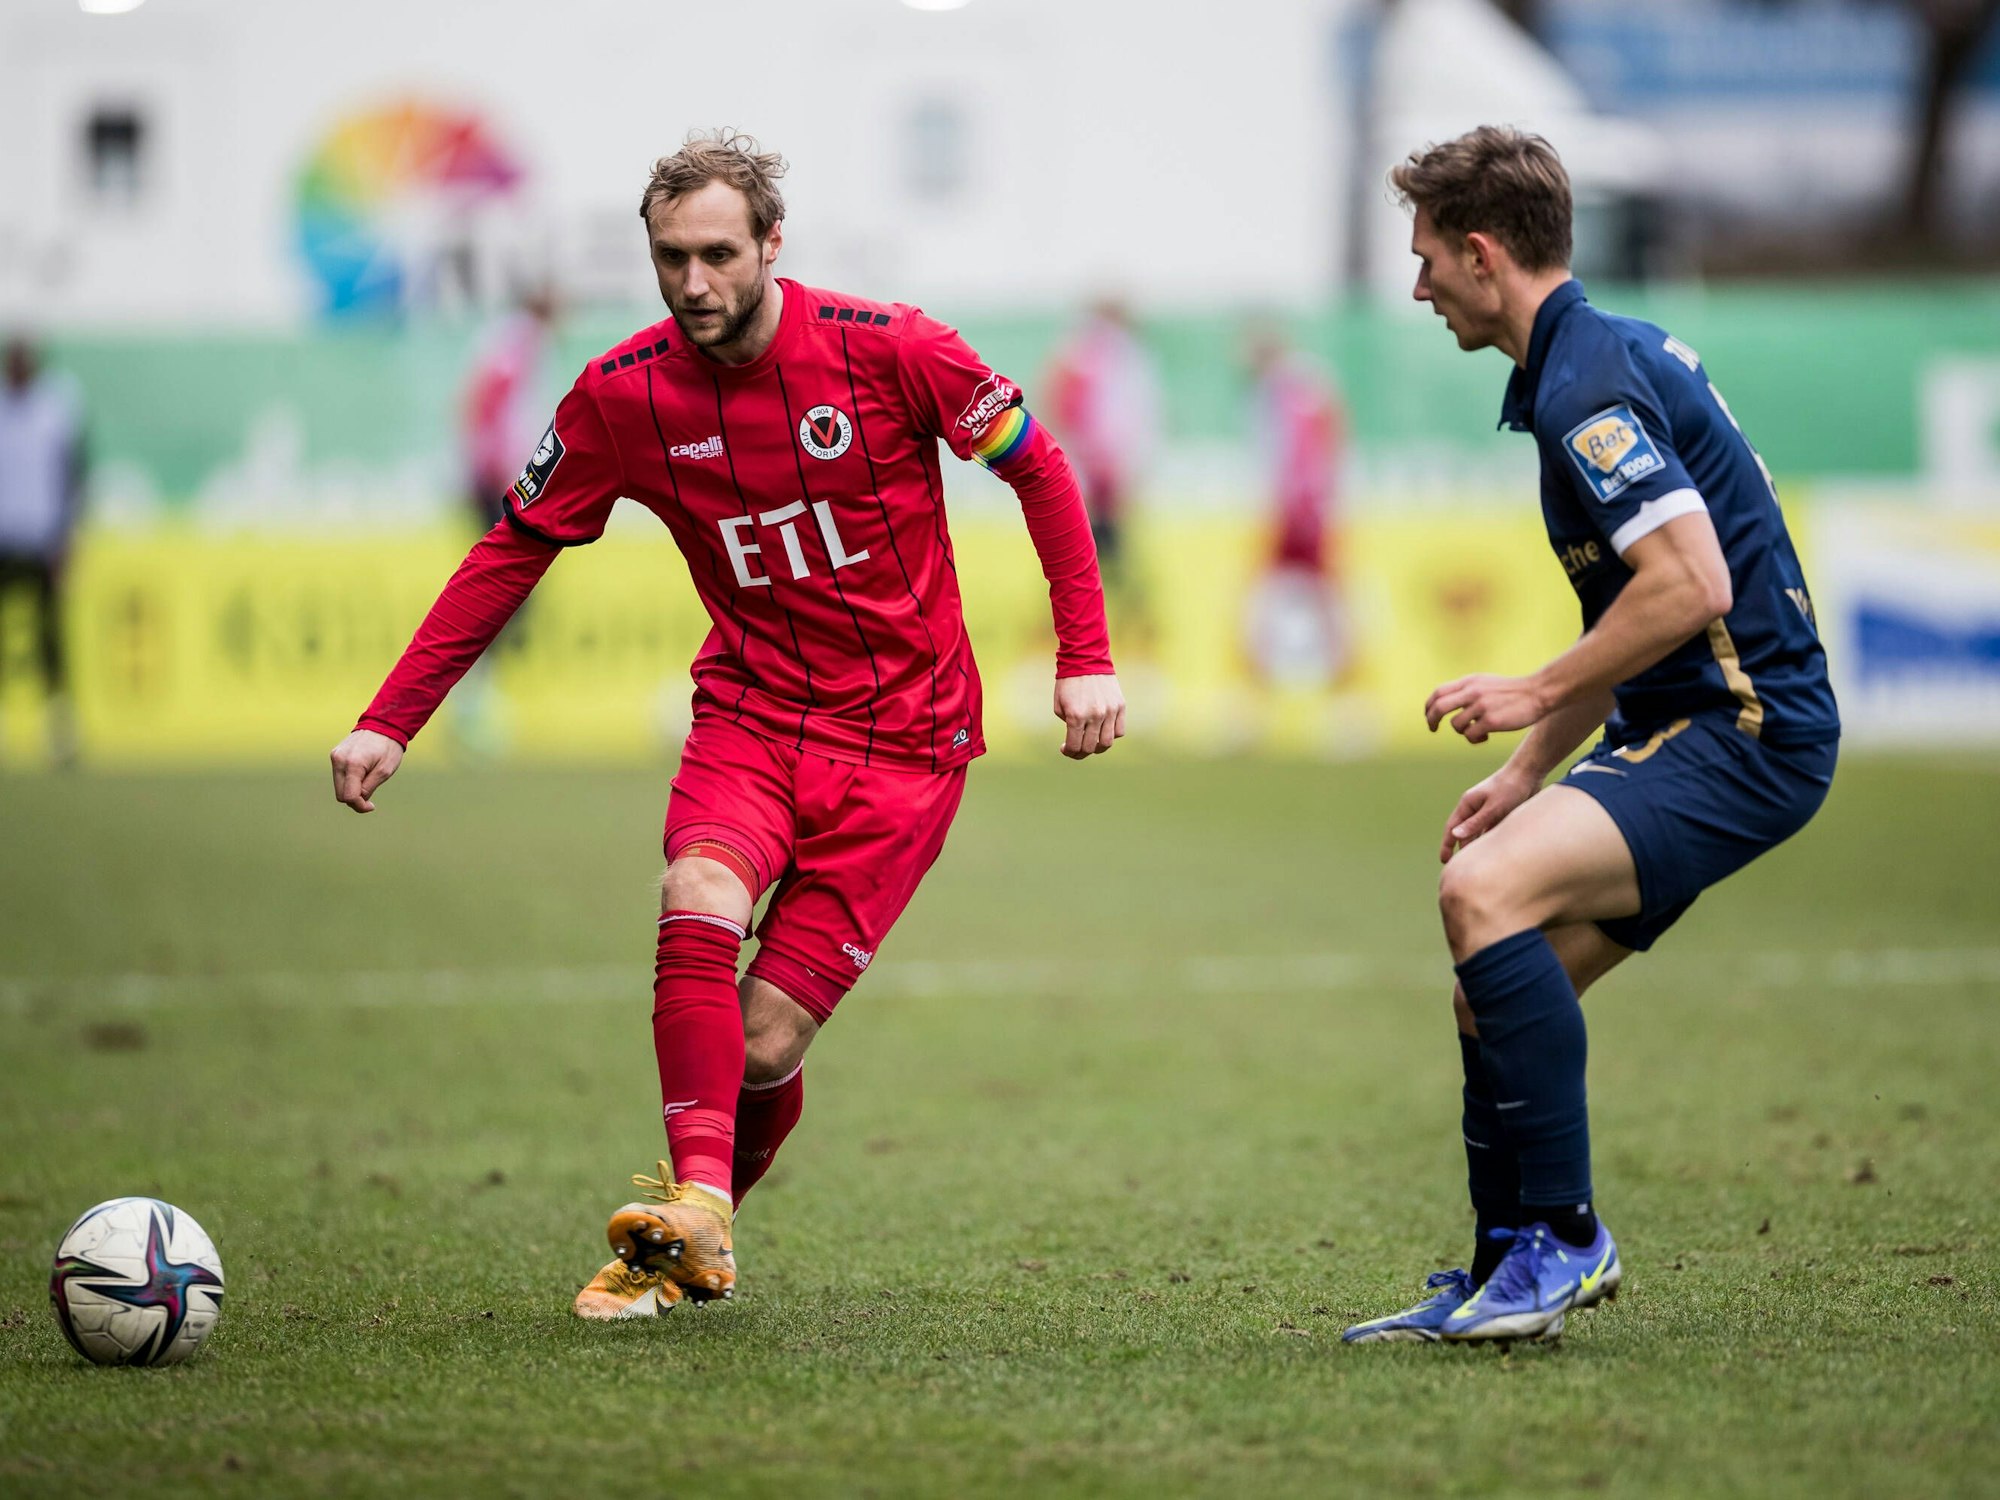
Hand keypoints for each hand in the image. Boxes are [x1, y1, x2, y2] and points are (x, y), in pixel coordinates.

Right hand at [330, 729, 404, 812]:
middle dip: (355, 799)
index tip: (371, 806)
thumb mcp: (384, 771)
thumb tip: (357, 800)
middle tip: (370, 799)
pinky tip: (362, 774)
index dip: (359, 806)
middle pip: (340, 793)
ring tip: (368, 782)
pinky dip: (349, 780)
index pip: (348, 796)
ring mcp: (335, 756)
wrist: (383, 724)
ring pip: (338, 786)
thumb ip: (369, 788)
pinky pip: (339, 775)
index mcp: (353, 764)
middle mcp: (339, 760)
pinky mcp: (335, 754)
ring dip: (351, 790)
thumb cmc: (388, 748)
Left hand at [1053, 673, 1125, 759]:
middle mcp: (1095, 715)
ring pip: (1107, 742)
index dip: (1069, 752)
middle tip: (1076, 748)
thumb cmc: (1068, 683)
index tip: (1065, 749)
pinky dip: (1111, 735)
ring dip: (1097, 747)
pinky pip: (1119, 731)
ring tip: (1091, 741)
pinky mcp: (1120, 706)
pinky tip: (1102, 729)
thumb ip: (1068, 725)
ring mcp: (1110, 711)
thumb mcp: (1059, 706)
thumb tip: (1077, 739)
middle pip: (1091, 747)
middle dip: (1081, 752)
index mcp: (1076, 716)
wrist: (1086, 659)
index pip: (1075, 746)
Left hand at [1424, 673, 1550, 743]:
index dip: (1429, 706)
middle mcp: (1473, 691)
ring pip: (1456, 725)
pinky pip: (1470, 735)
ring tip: (1477, 732)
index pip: (1439, 692)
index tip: (1429, 716)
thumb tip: (1446, 703)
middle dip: (1431, 720)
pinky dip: (1475, 739)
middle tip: (1432, 729)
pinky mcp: (1491, 720)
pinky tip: (1486, 737)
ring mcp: (1481, 706)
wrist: (1538, 693)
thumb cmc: (1513, 692)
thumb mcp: (1486, 683)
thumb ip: (1467, 690)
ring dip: (1463, 732)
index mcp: (1470, 681)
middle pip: (1439, 707)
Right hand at [1439, 764, 1538, 863]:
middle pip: (1465, 833)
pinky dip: (1490, 841)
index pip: (1452, 828)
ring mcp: (1488, 812)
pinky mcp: (1500, 814)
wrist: (1529, 773)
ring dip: (1477, 847)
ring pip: (1479, 834)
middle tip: (1462, 868)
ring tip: (1478, 865)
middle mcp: (1475, 809)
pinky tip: (1494, 853)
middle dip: (1462, 850)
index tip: (1444, 860)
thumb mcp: (1493, 808)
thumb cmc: (1510, 788)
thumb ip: (1475, 823)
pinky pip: (1491, 831)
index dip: (1447, 845)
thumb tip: (1455, 836)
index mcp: (1467, 805)